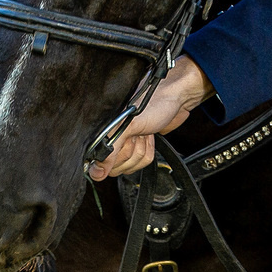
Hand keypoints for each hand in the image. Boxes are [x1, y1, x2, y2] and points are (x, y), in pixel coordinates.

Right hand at [89, 55, 211, 180]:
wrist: (177, 98)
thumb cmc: (153, 103)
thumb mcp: (129, 126)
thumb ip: (111, 150)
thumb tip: (97, 172)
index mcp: (101, 131)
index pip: (95, 161)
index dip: (105, 164)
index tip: (113, 160)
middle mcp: (109, 138)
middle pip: (113, 168)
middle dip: (129, 153)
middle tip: (135, 136)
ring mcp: (125, 143)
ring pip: (129, 166)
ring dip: (140, 151)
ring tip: (143, 133)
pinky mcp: (138, 147)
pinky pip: (141, 163)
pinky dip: (148, 151)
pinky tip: (148, 137)